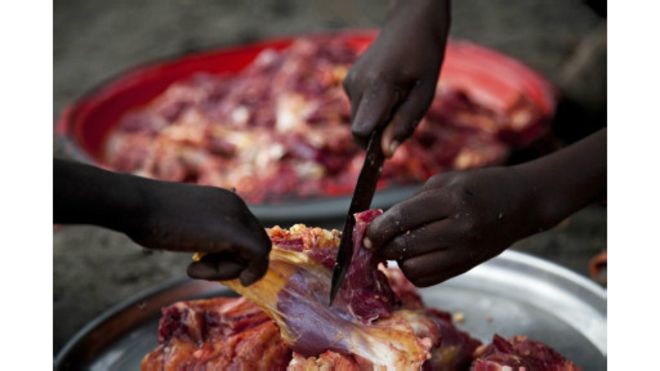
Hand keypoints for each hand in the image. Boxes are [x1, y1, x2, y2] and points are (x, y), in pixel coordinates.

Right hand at [124, 181, 270, 285]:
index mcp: (226, 200)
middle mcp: (236, 204)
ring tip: (194, 266)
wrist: (137, 205)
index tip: (207, 263)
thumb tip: (213, 256)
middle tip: (202, 268)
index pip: (247, 232)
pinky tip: (216, 274)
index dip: (233, 254)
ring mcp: (237, 216)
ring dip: (227, 269)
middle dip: (235, 263)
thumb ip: (205, 235)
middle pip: (255, 242)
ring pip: (257, 253)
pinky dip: (246, 273)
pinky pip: (257, 258)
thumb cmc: (149, 217)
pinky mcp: (235, 232)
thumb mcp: (186, 224)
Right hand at [344, 0, 449, 155]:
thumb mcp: (424, 94)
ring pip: (359, 122)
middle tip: (403, 115)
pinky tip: (390, 93)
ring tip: (399, 100)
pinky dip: (373, 111)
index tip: (390, 147)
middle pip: (360, 130)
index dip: (374, 146)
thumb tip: (387, 153)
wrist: (410, 25)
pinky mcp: (347, 82)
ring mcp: (349, 81)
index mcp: (378, 85)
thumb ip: (404, 124)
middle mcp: (356, 83)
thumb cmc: (424, 58)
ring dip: (378, 122)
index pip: (361, 131)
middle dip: (380, 134)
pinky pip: (358, 110)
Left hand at [365, 167, 546, 286]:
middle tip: (375, 241)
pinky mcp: (467, 267)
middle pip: (404, 247)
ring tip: (400, 246)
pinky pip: (428, 279)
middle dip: (382, 246)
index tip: (365, 234)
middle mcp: (459, 229)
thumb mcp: (445, 182)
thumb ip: (412, 202)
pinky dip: (415, 271)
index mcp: (452, 200)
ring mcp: (465, 252)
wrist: (522, 203)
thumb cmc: (479, 186)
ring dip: (399, 260)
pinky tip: (415, 256)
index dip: (377, 229)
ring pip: (414, 269)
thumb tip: (378, 223)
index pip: (402, 219)